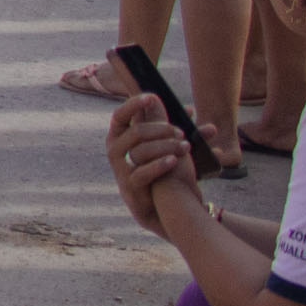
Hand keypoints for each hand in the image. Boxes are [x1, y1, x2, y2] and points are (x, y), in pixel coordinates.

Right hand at [105, 90, 200, 230]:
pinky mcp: (130, 187)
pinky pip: (142, 173)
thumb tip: (190, 109)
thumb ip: (176, 129)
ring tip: (186, 147)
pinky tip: (174, 160)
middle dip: (160, 129)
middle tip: (181, 132)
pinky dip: (159, 165)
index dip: (133, 105)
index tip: (152, 97)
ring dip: (165, 146)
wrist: (159, 208)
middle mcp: (116, 151)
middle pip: (135, 132)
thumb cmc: (160, 171)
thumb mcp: (166, 148)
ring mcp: (121, 170)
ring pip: (139, 151)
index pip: (120, 116)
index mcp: (121, 137)